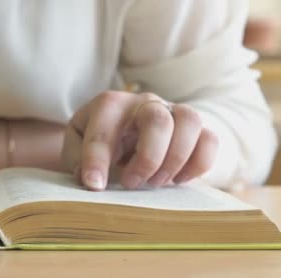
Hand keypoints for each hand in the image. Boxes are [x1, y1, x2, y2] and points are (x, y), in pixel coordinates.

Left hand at [61, 91, 217, 190]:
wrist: (127, 132)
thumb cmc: (100, 141)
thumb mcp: (78, 146)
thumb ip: (77, 159)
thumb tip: (88, 177)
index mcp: (109, 105)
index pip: (103, 129)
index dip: (97, 160)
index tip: (94, 185)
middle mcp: (143, 102)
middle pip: (157, 119)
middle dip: (147, 158)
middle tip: (132, 184)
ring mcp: (172, 111)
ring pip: (189, 121)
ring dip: (175, 158)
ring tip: (156, 183)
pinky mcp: (194, 128)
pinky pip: (210, 138)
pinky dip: (197, 164)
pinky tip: (178, 180)